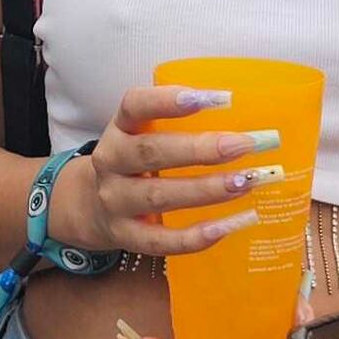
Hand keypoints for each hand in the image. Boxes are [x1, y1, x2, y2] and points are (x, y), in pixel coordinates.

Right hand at [48, 85, 278, 260]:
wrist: (88, 206)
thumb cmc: (134, 163)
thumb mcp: (142, 134)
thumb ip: (180, 126)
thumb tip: (250, 122)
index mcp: (119, 128)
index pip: (134, 105)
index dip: (169, 100)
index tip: (214, 98)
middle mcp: (111, 162)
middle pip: (151, 152)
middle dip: (200, 149)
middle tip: (243, 145)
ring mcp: (115, 201)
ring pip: (159, 196)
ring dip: (207, 190)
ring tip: (247, 182)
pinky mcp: (125, 235)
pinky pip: (161, 240)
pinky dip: (196, 237)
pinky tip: (229, 226)